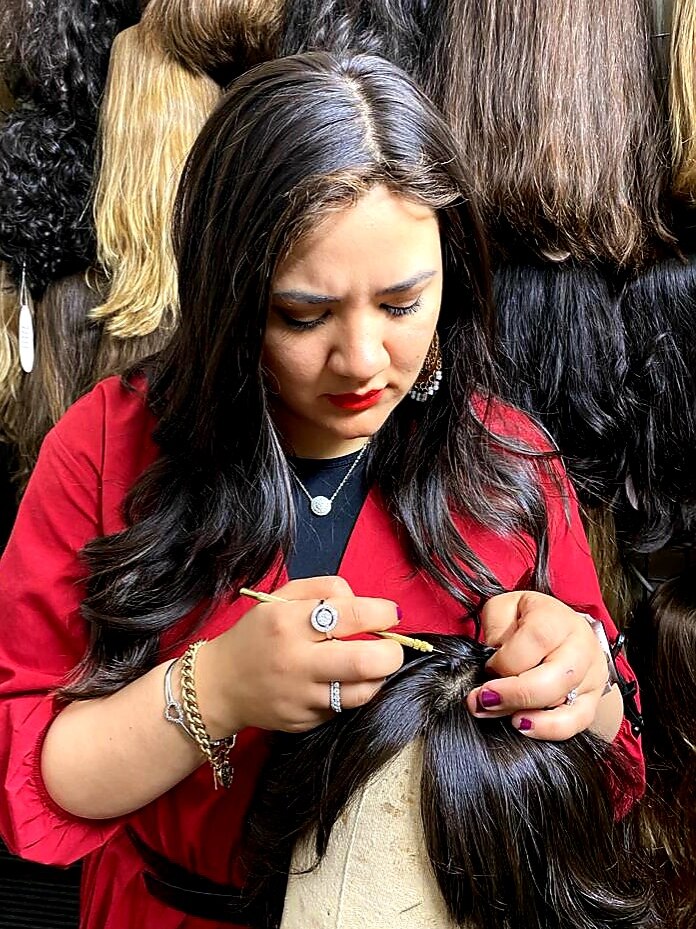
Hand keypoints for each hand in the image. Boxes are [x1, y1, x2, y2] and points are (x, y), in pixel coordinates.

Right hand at [197, 576, 402, 735]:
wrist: (219, 685)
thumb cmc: (257, 635)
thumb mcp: (281, 597)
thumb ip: (324, 588)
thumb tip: (363, 600)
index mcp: (289, 622)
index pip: (352, 615)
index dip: (382, 613)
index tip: (390, 614)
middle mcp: (296, 661)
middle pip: (366, 661)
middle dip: (392, 653)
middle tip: (392, 647)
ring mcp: (300, 696)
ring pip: (362, 692)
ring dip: (377, 677)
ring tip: (372, 665)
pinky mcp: (303, 721)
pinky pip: (342, 708)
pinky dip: (351, 693)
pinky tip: (341, 681)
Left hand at [466, 591, 613, 738]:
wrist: (560, 627)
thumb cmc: (527, 618)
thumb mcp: (505, 607)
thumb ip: (495, 629)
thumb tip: (493, 667)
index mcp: (558, 619)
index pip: (536, 641)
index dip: (506, 660)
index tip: (488, 668)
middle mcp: (581, 646)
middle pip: (553, 679)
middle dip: (514, 694)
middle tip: (484, 700)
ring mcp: (592, 676)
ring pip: (566, 705)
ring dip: (529, 715)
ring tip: (503, 715)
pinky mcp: (593, 700)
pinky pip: (577, 722)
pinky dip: (549, 730)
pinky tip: (525, 726)